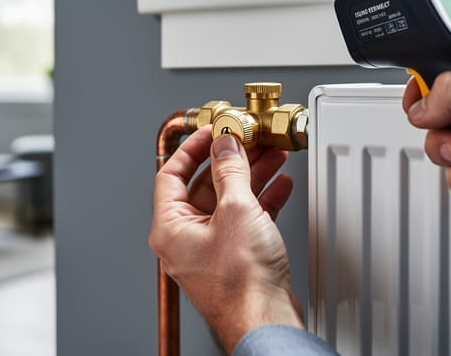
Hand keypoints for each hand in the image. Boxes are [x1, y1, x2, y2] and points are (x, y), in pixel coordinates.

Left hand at [148, 126, 302, 352]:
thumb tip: (224, 144)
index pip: (171, 174)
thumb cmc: (241, 282)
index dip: (193, 148)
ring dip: (251, 176)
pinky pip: (244, 219)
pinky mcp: (235, 257)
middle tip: (248, 140)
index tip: (212, 130)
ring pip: (228, 200)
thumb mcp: (235, 209)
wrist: (264, 320)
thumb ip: (229, 170)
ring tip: (271, 155)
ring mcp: (210, 249)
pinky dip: (261, 200)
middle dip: (231, 160)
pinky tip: (279, 185)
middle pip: (204, 185)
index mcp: (170, 227)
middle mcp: (185, 239)